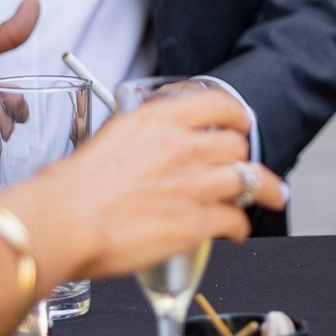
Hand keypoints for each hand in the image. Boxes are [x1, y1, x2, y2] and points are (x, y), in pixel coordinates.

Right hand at [0, 88, 282, 286]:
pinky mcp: (194, 222)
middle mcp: (182, 147)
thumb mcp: (104, 140)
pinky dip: (239, 227)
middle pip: (235, 145)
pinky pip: (233, 220)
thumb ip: (131, 140)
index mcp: (157, 120)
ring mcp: (193, 184)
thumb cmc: (70, 187)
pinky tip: (236, 231)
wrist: (64, 221)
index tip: (239, 122)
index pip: (216, 104)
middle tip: (244, 166)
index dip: (235, 115)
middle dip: (242, 156)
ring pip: (247, 179)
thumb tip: (131, 151)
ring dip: (262, 189)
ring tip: (271, 195)